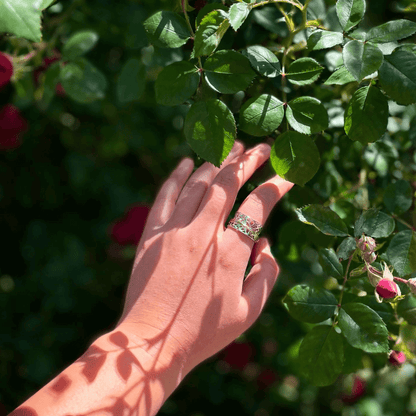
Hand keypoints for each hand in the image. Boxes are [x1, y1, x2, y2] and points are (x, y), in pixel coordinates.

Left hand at [116, 140, 293, 376]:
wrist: (152, 344)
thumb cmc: (203, 333)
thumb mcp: (248, 313)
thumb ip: (266, 275)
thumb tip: (265, 242)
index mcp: (230, 254)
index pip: (258, 207)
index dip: (276, 186)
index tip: (288, 175)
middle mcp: (202, 235)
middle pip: (228, 184)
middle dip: (248, 161)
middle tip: (262, 147)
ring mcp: (174, 232)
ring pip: (198, 184)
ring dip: (217, 163)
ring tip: (232, 148)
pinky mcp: (151, 235)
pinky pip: (165, 196)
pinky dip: (176, 176)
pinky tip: (186, 161)